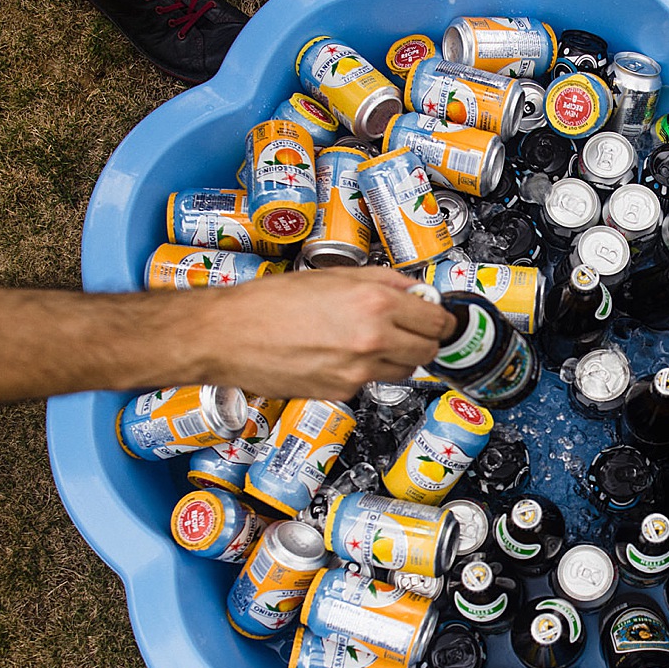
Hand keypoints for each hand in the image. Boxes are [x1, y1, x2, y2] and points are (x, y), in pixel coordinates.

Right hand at [201, 266, 453, 400]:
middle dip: (424, 339)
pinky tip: (341, 353)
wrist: (228, 335)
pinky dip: (365, 370)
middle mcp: (373, 340)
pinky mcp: (342, 392)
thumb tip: (415, 288)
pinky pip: (370, 382)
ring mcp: (358, 371)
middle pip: (428, 351)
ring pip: (404, 371)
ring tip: (370, 340)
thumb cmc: (268, 303)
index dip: (440, 318)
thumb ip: (383, 280)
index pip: (437, 320)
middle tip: (410, 328)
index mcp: (376, 304)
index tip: (437, 316)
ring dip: (397, 357)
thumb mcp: (333, 275)